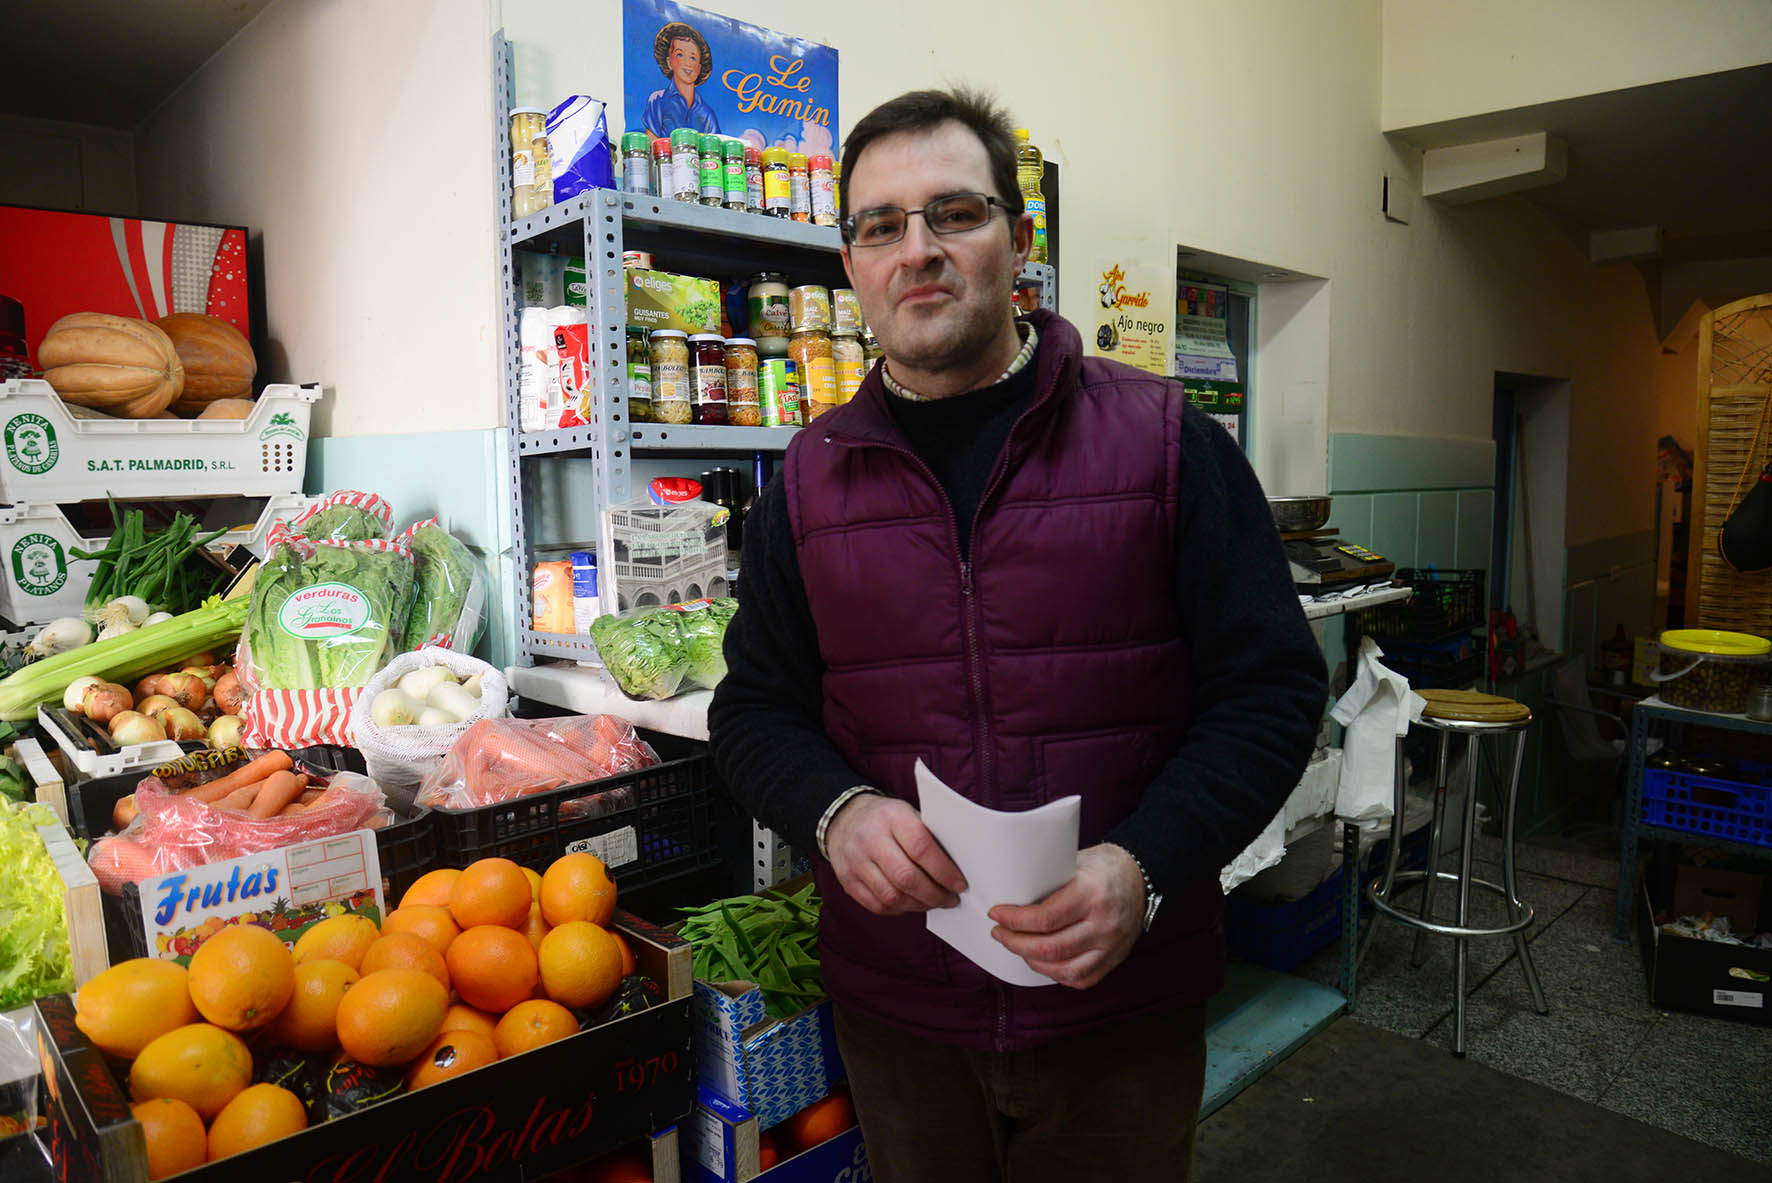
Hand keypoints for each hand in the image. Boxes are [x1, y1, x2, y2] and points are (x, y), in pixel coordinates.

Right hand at [825, 793, 967, 915]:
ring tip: (933, 903)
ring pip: (892, 896)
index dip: (944, 871)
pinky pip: (877, 905)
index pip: (921, 848)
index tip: (959, 884)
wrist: (844, 818)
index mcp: (892, 817)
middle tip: (950, 899)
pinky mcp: (847, 880)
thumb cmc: (888, 819)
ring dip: (919, 905)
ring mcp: (855, 860)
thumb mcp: (908, 814)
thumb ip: (929, 837)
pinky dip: (899, 909)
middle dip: (934, 895)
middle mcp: (870, 838)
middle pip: (906, 877)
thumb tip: (957, 869)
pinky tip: (911, 904)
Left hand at [988, 843, 1145, 989]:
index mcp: (1092, 893)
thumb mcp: (1075, 862)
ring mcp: (1112, 945)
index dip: (1014, 920)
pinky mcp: (1115, 959)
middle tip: (1000, 934)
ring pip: (1064, 968)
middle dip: (1016, 943)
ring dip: (1032, 961)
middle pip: (1051, 947)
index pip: (1046, 917)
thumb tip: (1010, 896)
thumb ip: (1049, 881)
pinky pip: (1082, 979)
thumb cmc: (1103, 866)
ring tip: (1017, 948)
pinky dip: (1057, 975)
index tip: (996, 915)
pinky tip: (1042, 963)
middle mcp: (1104, 923)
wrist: (1142, 876)